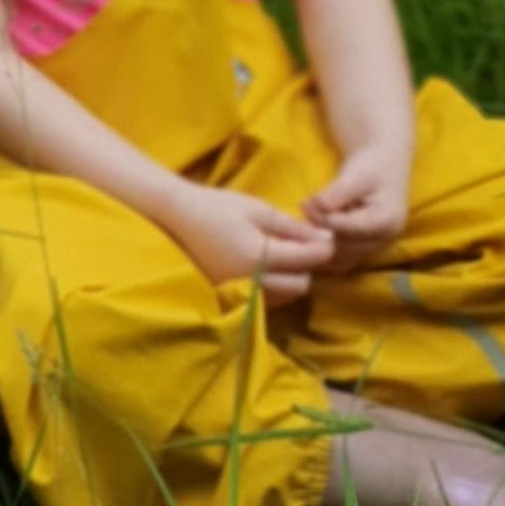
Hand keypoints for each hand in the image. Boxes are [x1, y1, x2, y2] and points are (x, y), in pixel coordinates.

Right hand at [159, 179, 334, 307]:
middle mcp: (250, 280)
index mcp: (259, 255)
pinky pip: (266, 299)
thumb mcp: (259, 210)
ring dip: (291, 279)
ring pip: (285, 296)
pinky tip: (266, 268)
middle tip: (300, 245)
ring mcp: (238, 291)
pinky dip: (275, 287)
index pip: (307, 259)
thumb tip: (327, 239)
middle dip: (306, 266)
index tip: (324, 235)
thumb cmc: (218, 206)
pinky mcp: (230, 295)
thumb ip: (294, 228)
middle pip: (301, 285)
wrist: (177, 216)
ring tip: (283, 256)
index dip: (323, 247)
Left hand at [302, 135, 411, 274]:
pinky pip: (337, 261)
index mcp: (388, 221)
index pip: (351, 229)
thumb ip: (338, 193)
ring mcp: (373, 250)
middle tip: (303, 209)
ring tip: (303, 220)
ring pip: (338, 259)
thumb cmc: (371, 168)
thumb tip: (317, 206)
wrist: (382, 169)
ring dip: (317, 243)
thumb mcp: (356, 175)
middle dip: (319, 230)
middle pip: (344, 247)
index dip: (325, 219)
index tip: (306, 204)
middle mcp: (383, 241)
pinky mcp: (360, 253)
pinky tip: (307, 233)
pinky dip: (320, 252)